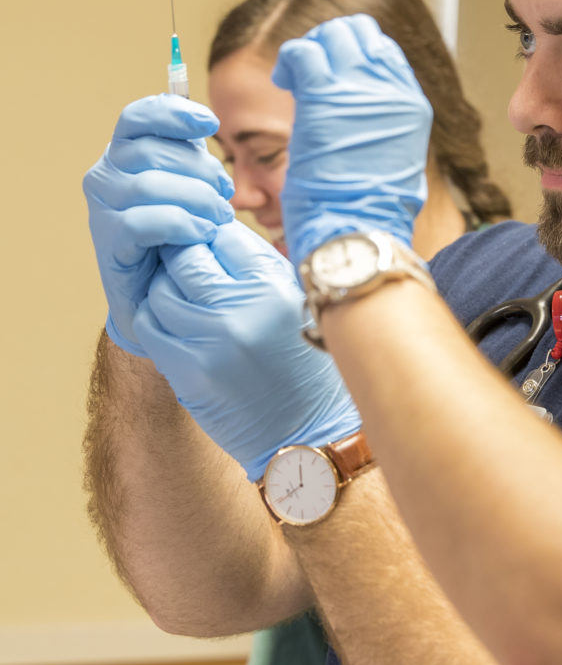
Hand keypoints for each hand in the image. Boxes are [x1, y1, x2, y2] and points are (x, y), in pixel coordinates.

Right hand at [83, 94, 234, 355]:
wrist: (160, 294)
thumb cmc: (180, 234)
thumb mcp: (189, 189)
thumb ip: (192, 158)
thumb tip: (205, 122)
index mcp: (124, 153)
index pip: (139, 117)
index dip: (174, 114)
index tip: (210, 123)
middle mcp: (106, 174)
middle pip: (155, 152)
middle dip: (201, 171)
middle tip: (225, 195)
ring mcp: (103, 207)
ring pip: (152, 185)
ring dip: (198, 201)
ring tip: (219, 218)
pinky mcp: (110, 239)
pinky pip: (147, 221)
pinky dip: (182, 225)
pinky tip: (202, 234)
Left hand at [135, 220, 360, 480]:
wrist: (308, 433)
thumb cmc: (309, 366)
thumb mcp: (301, 304)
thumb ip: (263, 267)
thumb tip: (217, 231)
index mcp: (276, 288)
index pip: (224, 235)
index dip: (215, 238)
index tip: (216, 247)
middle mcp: (241, 310)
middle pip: (186, 257)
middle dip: (185, 257)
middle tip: (192, 267)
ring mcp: (210, 342)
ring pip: (161, 290)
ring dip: (168, 288)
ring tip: (186, 298)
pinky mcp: (187, 371)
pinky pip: (149, 327)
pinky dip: (157, 319)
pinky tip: (177, 325)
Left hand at [272, 13, 431, 267]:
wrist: (357, 228)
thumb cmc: (370, 211)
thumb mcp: (398, 160)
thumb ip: (386, 127)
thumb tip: (368, 120)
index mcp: (411, 105)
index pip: (385, 51)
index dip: (355, 54)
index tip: (336, 74)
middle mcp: (391, 90)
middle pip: (360, 34)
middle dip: (330, 43)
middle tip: (311, 69)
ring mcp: (358, 90)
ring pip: (332, 35)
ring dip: (309, 50)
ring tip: (295, 77)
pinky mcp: (323, 96)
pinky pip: (302, 53)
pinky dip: (289, 60)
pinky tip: (284, 80)